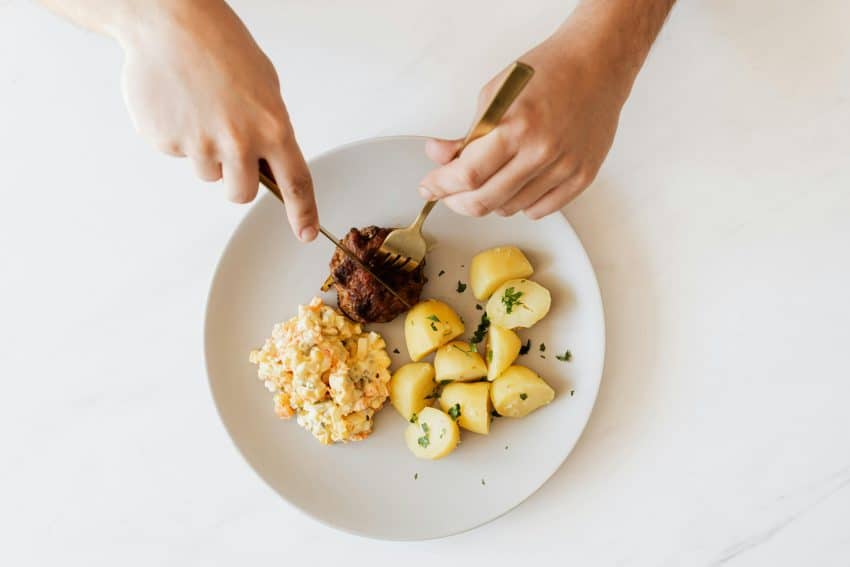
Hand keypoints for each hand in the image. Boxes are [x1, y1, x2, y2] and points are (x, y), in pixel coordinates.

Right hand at [115, 0, 317, 240]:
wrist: (171, 22)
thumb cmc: (221, 47)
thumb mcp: (264, 86)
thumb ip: (269, 128)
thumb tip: (268, 162)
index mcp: (272, 127)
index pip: (296, 183)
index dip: (303, 213)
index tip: (306, 233)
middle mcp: (239, 142)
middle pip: (242, 193)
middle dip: (238, 178)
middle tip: (228, 144)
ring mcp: (200, 144)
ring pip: (208, 174)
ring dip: (206, 152)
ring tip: (200, 109)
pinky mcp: (166, 142)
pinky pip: (178, 154)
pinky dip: (178, 134)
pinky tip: (178, 103)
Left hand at [419, 26, 632, 219]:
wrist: (598, 64)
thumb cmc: (547, 72)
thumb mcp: (494, 94)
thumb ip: (467, 134)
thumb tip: (440, 158)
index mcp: (517, 126)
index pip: (467, 174)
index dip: (441, 186)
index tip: (429, 187)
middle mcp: (542, 151)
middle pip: (485, 201)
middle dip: (456, 201)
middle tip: (447, 192)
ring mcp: (564, 168)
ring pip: (510, 208)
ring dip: (488, 200)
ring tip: (484, 180)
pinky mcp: (582, 177)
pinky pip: (539, 210)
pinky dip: (520, 203)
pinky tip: (515, 184)